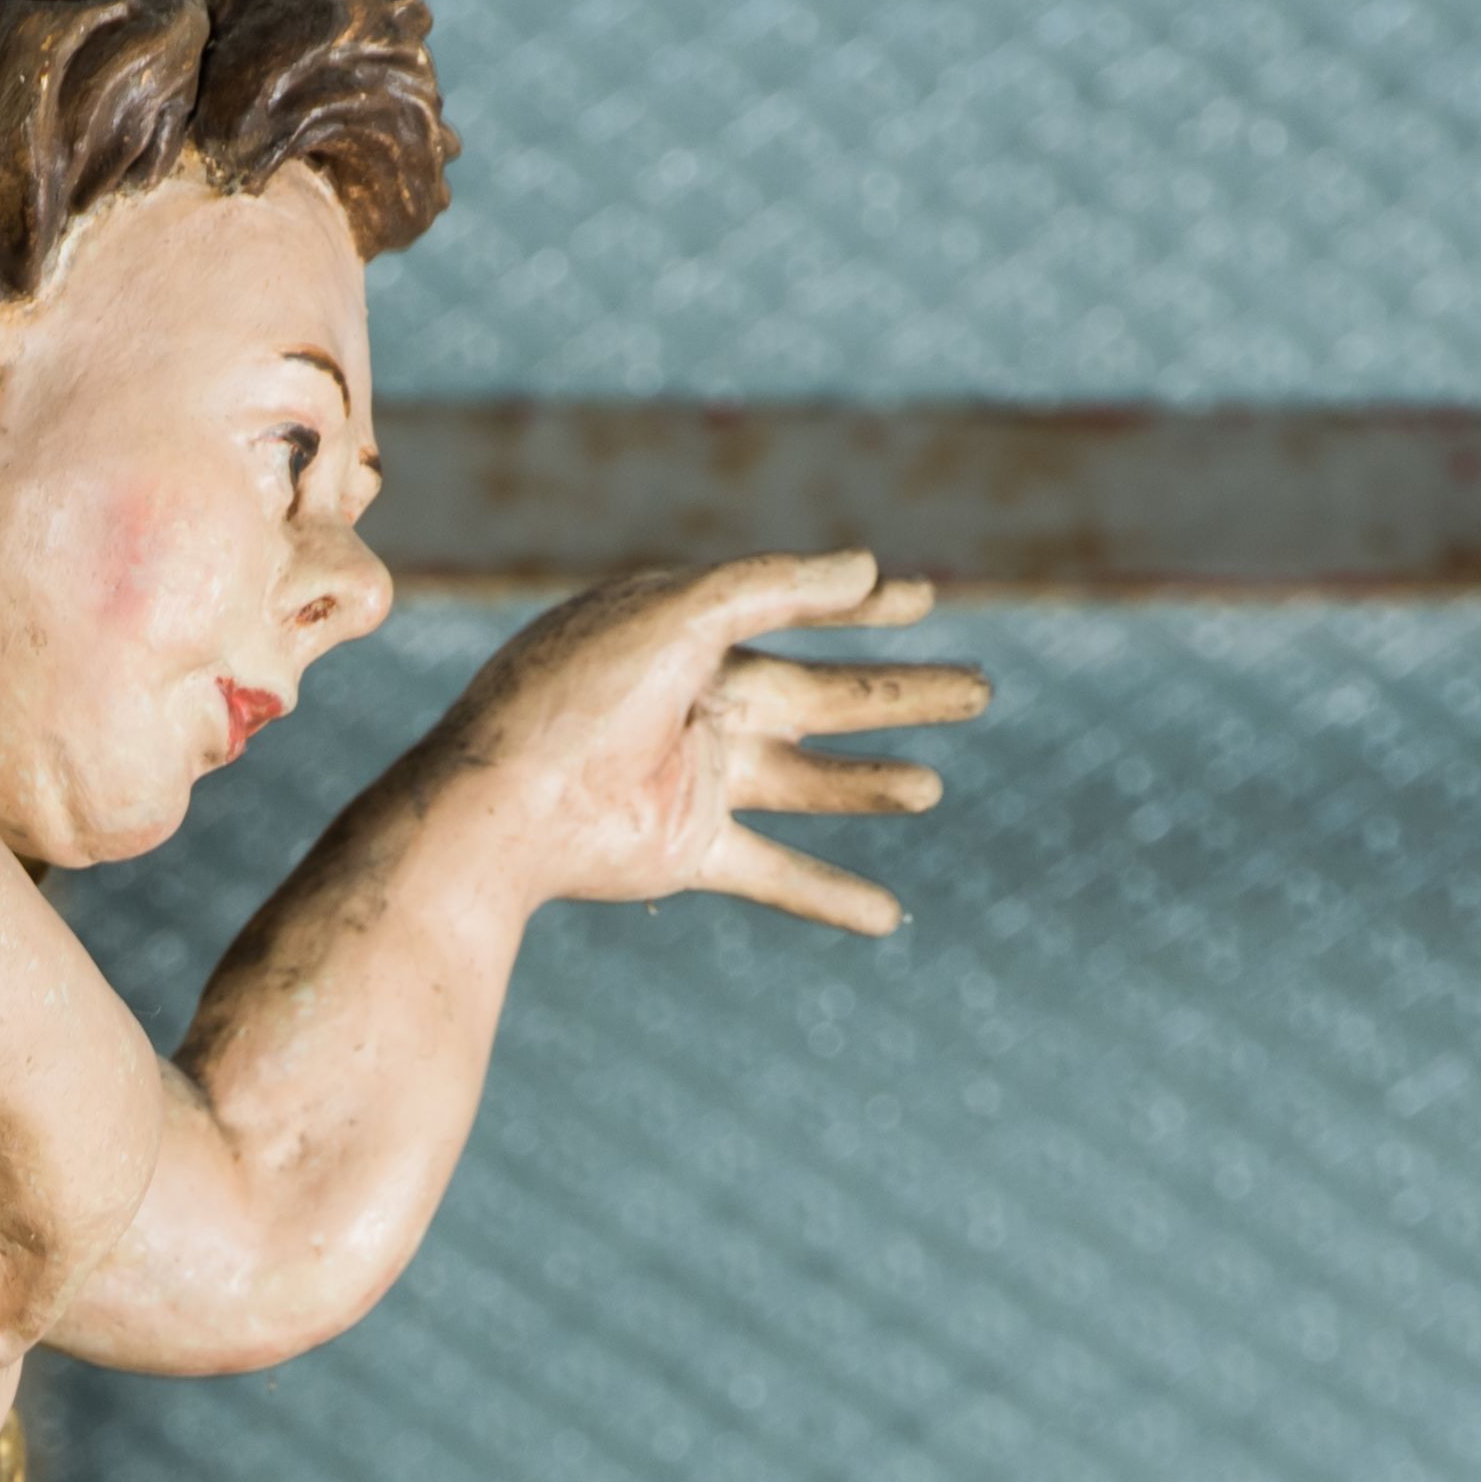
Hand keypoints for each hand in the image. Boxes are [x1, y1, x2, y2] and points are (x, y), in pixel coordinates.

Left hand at [427, 551, 989, 937]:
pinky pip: (773, 873)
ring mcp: (691, 779)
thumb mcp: (677, 614)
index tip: (924, 600)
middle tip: (981, 690)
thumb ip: (771, 586)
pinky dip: (828, 894)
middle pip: (821, 696)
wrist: (499, 805)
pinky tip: (887, 913)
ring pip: (808, 781)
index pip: (789, 611)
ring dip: (873, 784)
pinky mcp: (684, 849)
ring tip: (936, 787)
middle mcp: (691, 705)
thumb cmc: (573, 694)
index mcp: (682, 636)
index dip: (859, 607)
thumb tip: (865, 567)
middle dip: (900, 694)